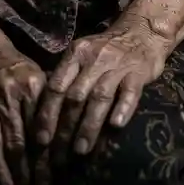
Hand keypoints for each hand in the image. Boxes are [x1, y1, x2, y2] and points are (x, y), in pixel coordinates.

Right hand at [0, 41, 45, 184]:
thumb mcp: (39, 77)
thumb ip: (51, 104)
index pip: (41, 131)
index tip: (51, 183)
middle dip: (26, 173)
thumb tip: (69, 135)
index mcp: (33, 89)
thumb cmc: (16, 68)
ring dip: (2, 170)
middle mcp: (11, 97)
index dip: (45, 159)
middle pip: (19, 142)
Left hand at [33, 22, 170, 159]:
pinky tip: (116, 125)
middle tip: (59, 154)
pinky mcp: (139, 72)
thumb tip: (44, 114)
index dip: (47, 115)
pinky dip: (122, 108)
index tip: (41, 140)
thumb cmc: (107, 50)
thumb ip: (67, 78)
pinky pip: (129, 92)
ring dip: (89, 125)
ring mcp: (117, 65)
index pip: (56, 87)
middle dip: (66, 127)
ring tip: (81, 149)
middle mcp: (94, 59)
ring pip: (99, 97)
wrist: (142, 31)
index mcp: (75, 54)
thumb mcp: (83, 56)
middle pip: (75, 96)